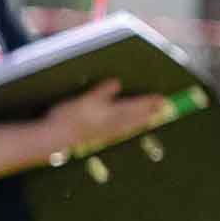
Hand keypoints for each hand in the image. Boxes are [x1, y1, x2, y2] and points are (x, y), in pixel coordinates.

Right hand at [39, 80, 170, 160]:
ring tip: (152, 118)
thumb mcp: (85, 99)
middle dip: (149, 111)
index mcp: (111, 111)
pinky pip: (120, 132)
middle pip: (135, 116)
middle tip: (164, 108)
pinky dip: (128, 129)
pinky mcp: (97, 137)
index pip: (135, 105)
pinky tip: (126, 129)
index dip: (148, 101)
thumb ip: (102, 92)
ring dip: (141, 121)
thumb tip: (117, 82)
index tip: (163, 98)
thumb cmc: (69, 116)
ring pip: (129, 125)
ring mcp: (105, 131)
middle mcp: (112, 122)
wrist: (55, 138)